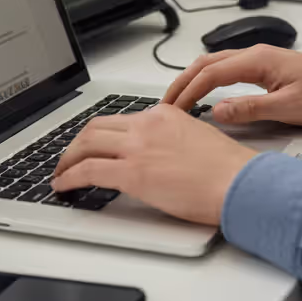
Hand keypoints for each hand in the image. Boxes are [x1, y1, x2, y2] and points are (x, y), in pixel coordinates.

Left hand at [52, 105, 257, 225]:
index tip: (94, 145)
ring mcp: (137, 147)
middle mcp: (147, 125)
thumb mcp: (197, 139)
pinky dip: (69, 177)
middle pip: (96, 127)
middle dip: (76, 144)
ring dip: (67, 160)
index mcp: (164, 115)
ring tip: (61, 173)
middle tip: (69, 157)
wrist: (239, 182)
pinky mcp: (132, 173)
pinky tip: (64, 186)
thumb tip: (157, 156)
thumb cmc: (228, 170)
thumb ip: (171, 140)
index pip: (120, 119)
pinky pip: (87, 170)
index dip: (100, 134)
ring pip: (85, 144)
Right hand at [163, 45, 301, 125]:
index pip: (211, 74)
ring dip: (194, 80)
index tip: (174, 110)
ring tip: (179, 100)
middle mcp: (255, 54)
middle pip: (206, 64)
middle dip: (183, 83)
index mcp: (258, 60)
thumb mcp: (287, 108)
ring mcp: (258, 58)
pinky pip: (227, 69)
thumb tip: (217, 111)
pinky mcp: (263, 67)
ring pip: (215, 64)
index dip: (189, 92)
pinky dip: (208, 79)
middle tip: (165, 104)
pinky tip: (204, 93)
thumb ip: (250, 109)